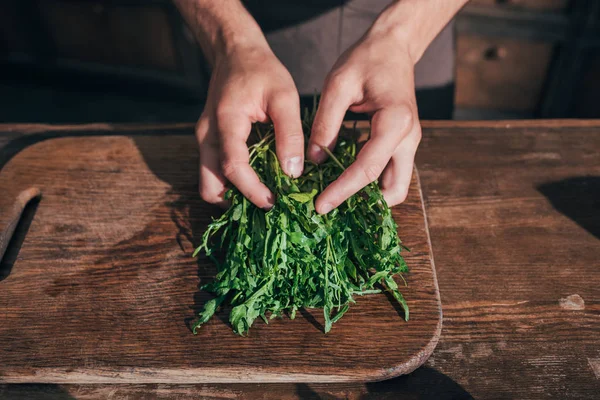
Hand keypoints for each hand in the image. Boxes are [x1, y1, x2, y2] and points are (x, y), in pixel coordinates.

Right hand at [196, 44, 303, 207]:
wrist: (235, 52)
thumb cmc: (262, 70)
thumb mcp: (285, 96)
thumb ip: (290, 134)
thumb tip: (293, 172)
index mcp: (226, 121)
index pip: (233, 167)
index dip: (252, 190)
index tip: (273, 202)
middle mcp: (207, 135)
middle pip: (209, 185)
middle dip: (235, 201)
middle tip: (266, 203)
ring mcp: (204, 139)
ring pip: (208, 181)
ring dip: (231, 194)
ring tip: (262, 194)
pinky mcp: (209, 141)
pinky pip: (214, 171)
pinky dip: (231, 182)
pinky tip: (256, 179)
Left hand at [308, 30, 421, 213]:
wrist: (392, 46)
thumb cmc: (365, 59)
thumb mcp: (338, 84)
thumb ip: (325, 123)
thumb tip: (314, 160)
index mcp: (396, 122)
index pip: (367, 168)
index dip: (342, 191)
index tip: (320, 206)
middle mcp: (409, 138)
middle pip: (392, 190)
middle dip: (363, 204)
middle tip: (330, 205)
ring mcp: (410, 143)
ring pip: (396, 186)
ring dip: (370, 196)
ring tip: (336, 195)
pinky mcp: (403, 143)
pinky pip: (391, 173)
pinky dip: (371, 182)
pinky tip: (344, 179)